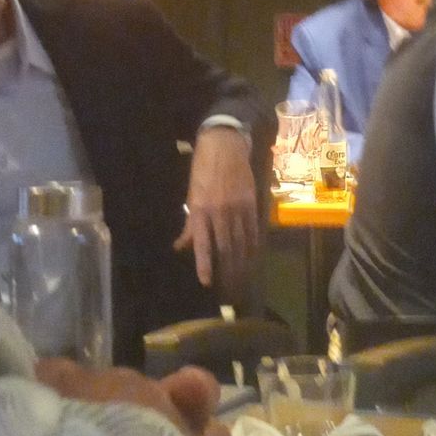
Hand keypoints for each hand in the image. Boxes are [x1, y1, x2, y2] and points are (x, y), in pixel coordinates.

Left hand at [175, 126, 261, 296]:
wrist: (225, 146)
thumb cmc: (203, 170)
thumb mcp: (191, 195)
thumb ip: (190, 223)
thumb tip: (181, 246)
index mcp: (200, 210)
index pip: (202, 243)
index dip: (204, 264)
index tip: (207, 282)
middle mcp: (219, 212)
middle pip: (225, 248)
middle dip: (227, 271)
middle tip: (229, 289)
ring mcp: (238, 209)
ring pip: (241, 243)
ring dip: (242, 264)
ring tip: (242, 280)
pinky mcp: (252, 204)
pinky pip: (253, 230)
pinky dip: (253, 246)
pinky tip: (253, 257)